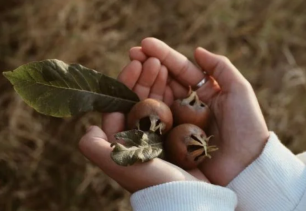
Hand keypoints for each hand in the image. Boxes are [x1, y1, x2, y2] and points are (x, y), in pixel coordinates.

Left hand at [78, 58, 208, 192]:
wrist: (191, 198)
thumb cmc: (156, 183)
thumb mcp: (122, 166)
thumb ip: (98, 149)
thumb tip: (87, 128)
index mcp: (124, 141)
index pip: (120, 104)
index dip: (125, 82)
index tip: (135, 63)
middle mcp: (140, 137)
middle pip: (138, 100)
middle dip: (144, 78)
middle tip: (152, 58)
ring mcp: (159, 134)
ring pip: (156, 102)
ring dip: (158, 82)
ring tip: (163, 63)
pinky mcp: (178, 135)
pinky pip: (173, 109)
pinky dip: (174, 94)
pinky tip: (176, 80)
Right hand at [127, 38, 269, 185]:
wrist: (245, 165)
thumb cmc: (246, 127)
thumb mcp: (239, 90)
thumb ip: (220, 67)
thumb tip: (197, 50)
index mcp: (204, 92)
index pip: (181, 70)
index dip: (164, 55)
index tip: (145, 44)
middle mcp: (189, 105)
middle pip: (165, 81)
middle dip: (149, 66)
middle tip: (133, 53)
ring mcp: (178, 121)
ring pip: (157, 97)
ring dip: (144, 82)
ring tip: (134, 66)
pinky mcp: (170, 139)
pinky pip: (154, 119)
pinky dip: (143, 106)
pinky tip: (133, 93)